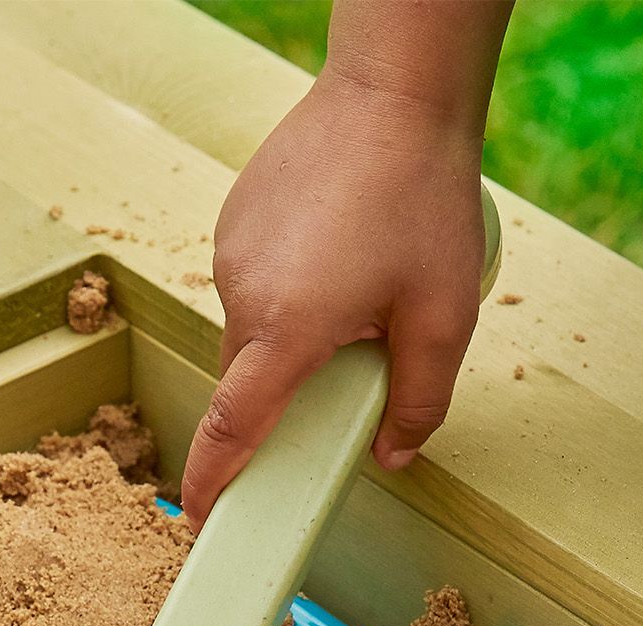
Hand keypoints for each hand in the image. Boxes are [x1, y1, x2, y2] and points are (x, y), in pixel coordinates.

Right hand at [181, 67, 486, 524]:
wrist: (392, 92)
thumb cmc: (421, 198)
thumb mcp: (444, 319)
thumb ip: (419, 403)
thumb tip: (392, 455)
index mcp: (288, 329)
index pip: (234, 426)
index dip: (214, 479)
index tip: (198, 515)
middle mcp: (243, 294)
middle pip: (248, 385)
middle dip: (289, 395)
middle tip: (354, 365)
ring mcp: (231, 254)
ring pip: (252, 336)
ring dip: (293, 339)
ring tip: (358, 287)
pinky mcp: (234, 223)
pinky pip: (253, 287)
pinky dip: (288, 294)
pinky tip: (338, 254)